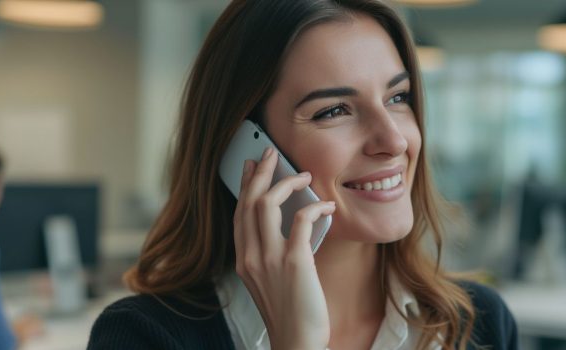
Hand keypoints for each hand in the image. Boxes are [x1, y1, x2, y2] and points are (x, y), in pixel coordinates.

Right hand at [233, 147, 334, 349]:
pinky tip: (327, 206)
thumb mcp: (271, 280)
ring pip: (267, 204)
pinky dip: (315, 207)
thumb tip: (293, 222)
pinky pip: (301, 221)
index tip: (251, 166)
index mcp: (244, 261)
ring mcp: (269, 259)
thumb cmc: (291, 313)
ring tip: (303, 174)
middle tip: (271, 153)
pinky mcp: (293, 262)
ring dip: (286, 182)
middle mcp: (251, 257)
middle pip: (249, 201)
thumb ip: (273, 253)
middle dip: (260, 171)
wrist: (297, 342)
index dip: (244, 185)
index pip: (239, 213)